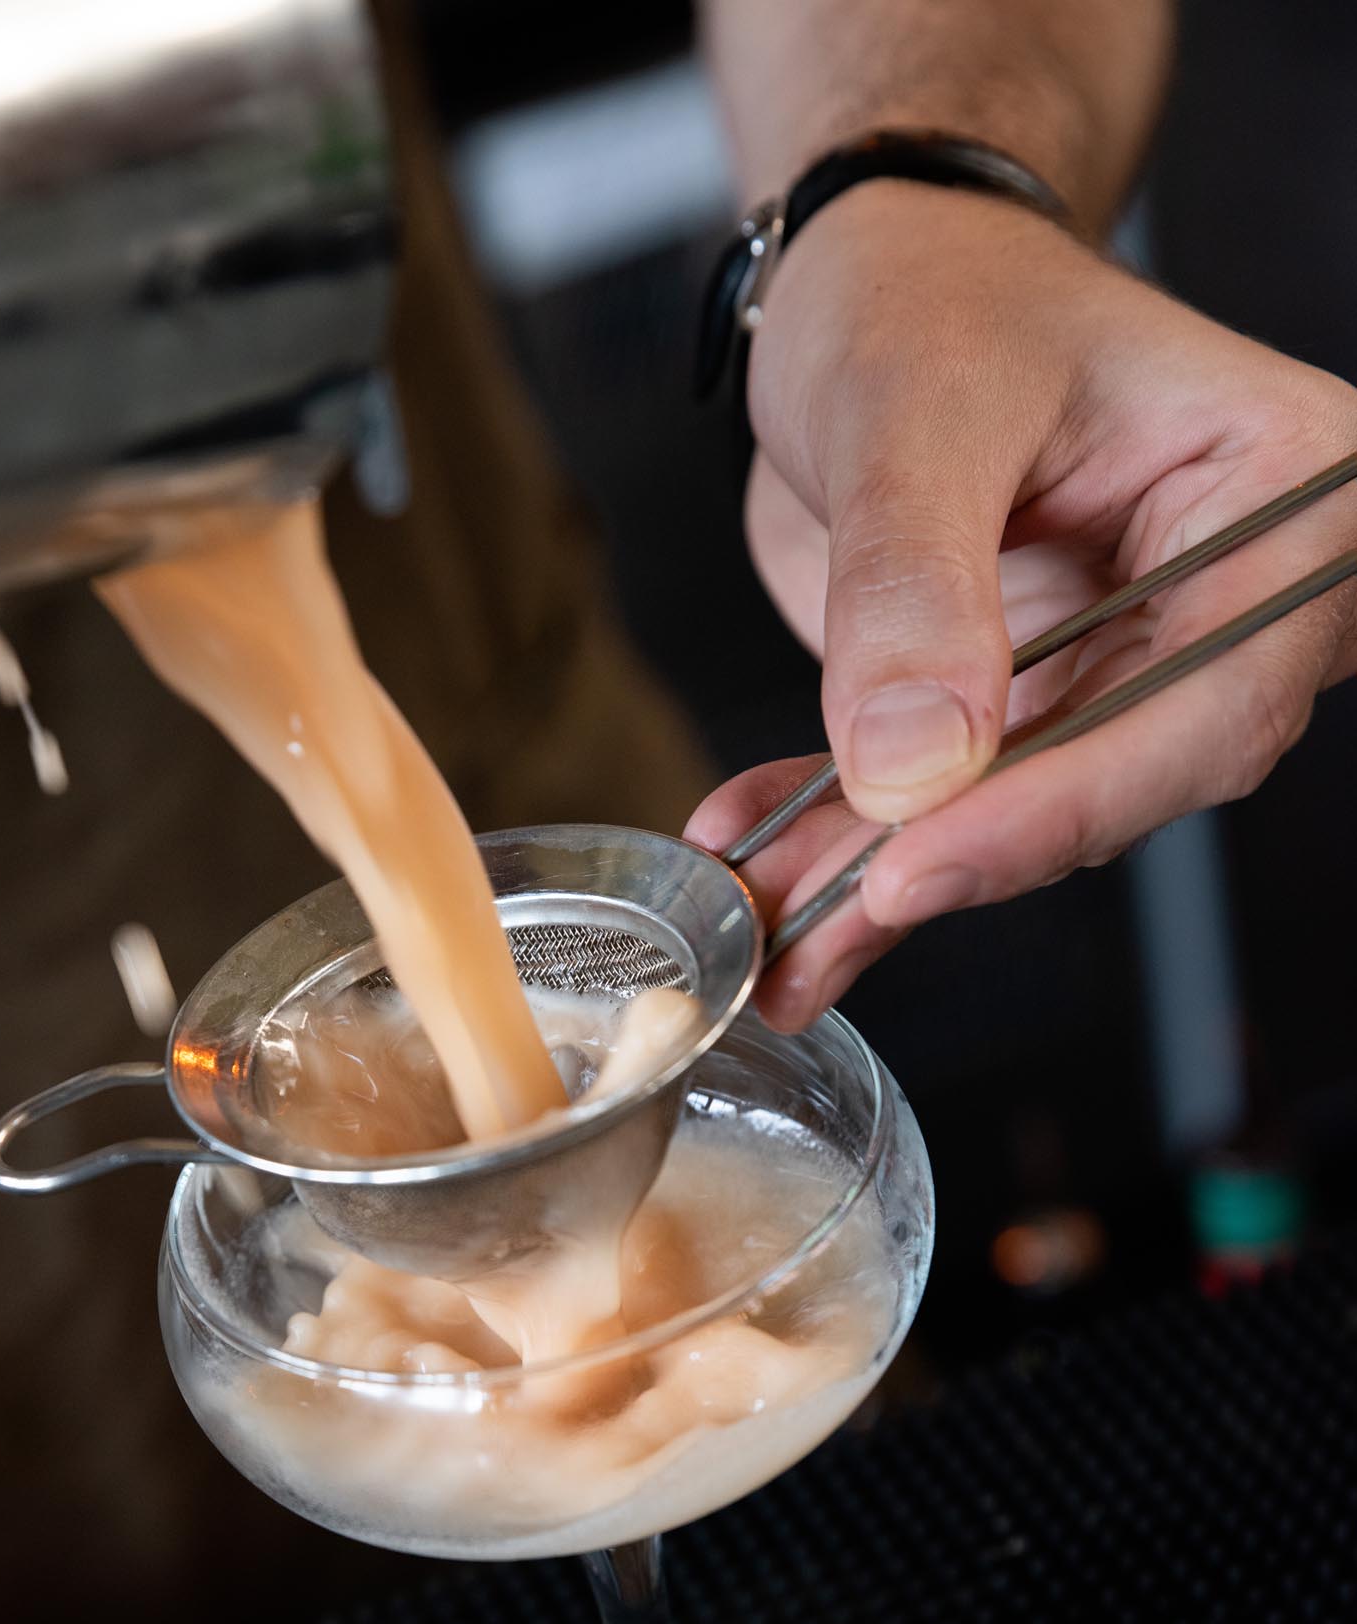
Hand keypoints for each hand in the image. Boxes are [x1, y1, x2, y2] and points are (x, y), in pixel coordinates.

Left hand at [686, 181, 1356, 1027]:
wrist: (869, 289)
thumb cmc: (934, 289)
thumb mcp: (915, 406)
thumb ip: (915, 581)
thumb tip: (913, 767)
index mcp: (1281, 496)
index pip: (1210, 697)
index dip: (1068, 803)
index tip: (921, 864)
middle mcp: (1226, 600)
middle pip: (1120, 782)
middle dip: (954, 860)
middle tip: (823, 919)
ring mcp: (1126, 667)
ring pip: (1018, 817)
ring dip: (874, 877)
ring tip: (758, 918)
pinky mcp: (1027, 711)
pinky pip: (943, 805)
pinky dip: (842, 843)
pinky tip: (757, 865)